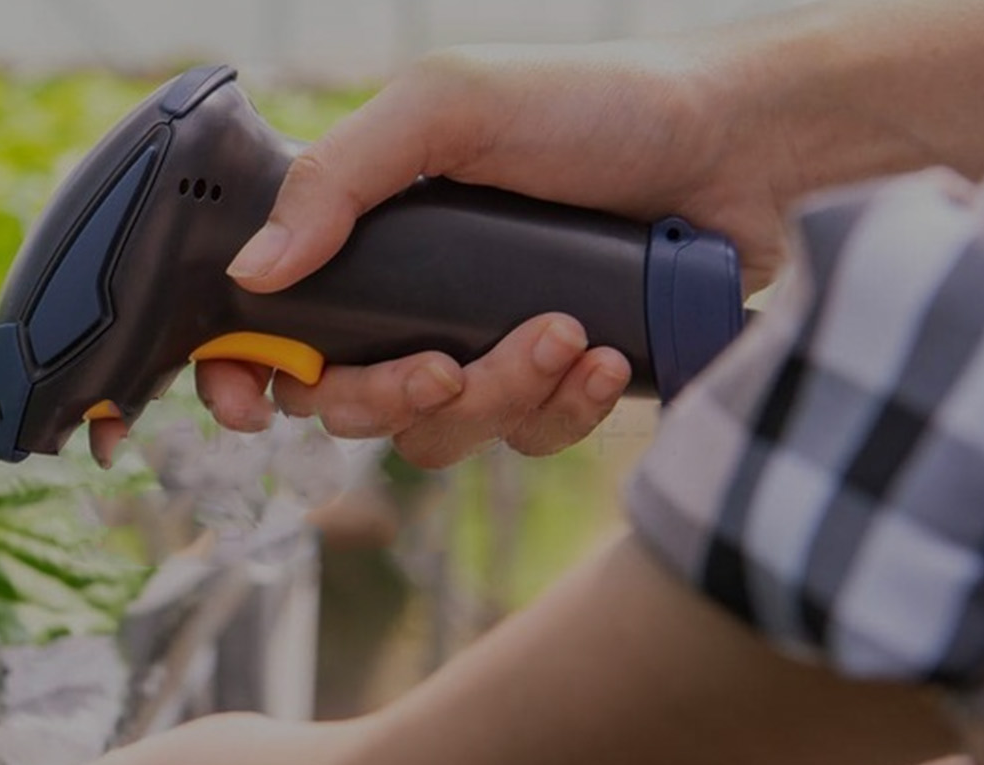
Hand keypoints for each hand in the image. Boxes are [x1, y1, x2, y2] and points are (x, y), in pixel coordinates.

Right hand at [189, 38, 787, 467]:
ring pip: (435, 434)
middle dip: (385, 399)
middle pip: (343, 402)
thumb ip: (340, 178)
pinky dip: (562, 410)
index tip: (250, 406)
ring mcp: (481, 346)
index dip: (241, 374)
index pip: (268, 323)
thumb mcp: (449, 108)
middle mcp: (410, 299)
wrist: (742, 146)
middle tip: (441, 367)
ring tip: (563, 332)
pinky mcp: (555, 385)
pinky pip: (526, 441)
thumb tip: (254, 273)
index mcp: (364, 234)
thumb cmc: (592, 105)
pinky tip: (606, 357)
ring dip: (494, 398)